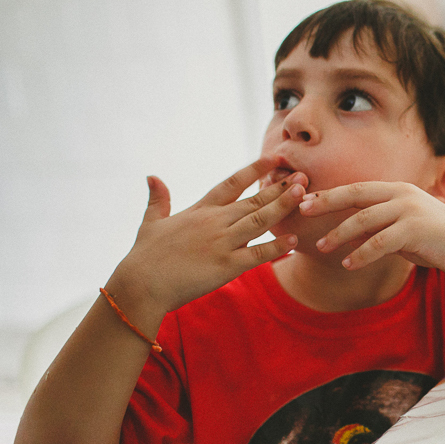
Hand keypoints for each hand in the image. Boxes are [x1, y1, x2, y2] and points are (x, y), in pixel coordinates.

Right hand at [112, 158, 306, 311]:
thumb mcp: (150, 223)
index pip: (231, 183)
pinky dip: (277, 247)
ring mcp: (221, 243)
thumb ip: (158, 200)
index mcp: (200, 211)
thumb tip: (152, 176)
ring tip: (304, 194)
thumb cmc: (144, 257)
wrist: (140, 285)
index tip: (274, 158)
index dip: (254, 170)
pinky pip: (257, 255)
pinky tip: (294, 240)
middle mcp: (214, 222)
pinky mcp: (226, 266)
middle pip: (253, 200)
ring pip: (259, 220)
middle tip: (303, 176)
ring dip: (283, 207)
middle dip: (279, 187)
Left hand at [300, 182, 444, 272]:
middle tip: (301, 212)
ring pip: (364, 219)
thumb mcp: (404, 230)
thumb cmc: (438, 238)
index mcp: (397, 190)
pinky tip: (348, 264)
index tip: (305, 201)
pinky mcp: (416, 229)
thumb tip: (350, 235)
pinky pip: (380, 242)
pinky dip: (361, 253)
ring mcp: (409, 210)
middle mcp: (401, 194)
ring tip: (322, 248)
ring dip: (339, 234)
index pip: (356, 189)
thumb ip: (379, 228)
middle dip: (326, 203)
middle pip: (355, 195)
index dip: (330, 194)